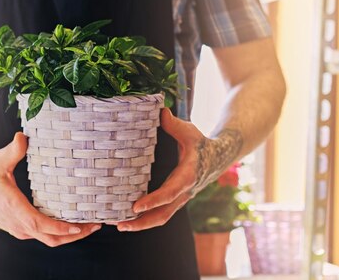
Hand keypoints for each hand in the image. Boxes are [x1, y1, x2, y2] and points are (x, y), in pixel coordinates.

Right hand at [0, 132, 100, 246]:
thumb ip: (12, 150)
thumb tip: (23, 136)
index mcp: (14, 209)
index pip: (40, 225)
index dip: (61, 228)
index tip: (79, 225)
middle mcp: (18, 224)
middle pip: (51, 238)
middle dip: (75, 234)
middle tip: (95, 224)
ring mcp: (20, 230)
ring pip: (49, 240)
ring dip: (69, 236)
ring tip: (89, 225)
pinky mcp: (21, 229)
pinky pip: (44, 236)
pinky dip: (60, 233)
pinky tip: (72, 223)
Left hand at [116, 108, 241, 231]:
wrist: (218, 157)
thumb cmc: (200, 143)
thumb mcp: (189, 131)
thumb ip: (174, 124)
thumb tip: (161, 112)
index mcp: (187, 176)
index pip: (170, 193)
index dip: (153, 201)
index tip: (136, 206)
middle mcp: (184, 192)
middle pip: (163, 214)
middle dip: (142, 222)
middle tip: (121, 224)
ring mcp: (181, 199)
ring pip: (162, 217)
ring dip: (141, 224)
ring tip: (120, 225)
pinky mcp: (176, 200)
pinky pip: (161, 213)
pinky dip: (146, 219)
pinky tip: (129, 218)